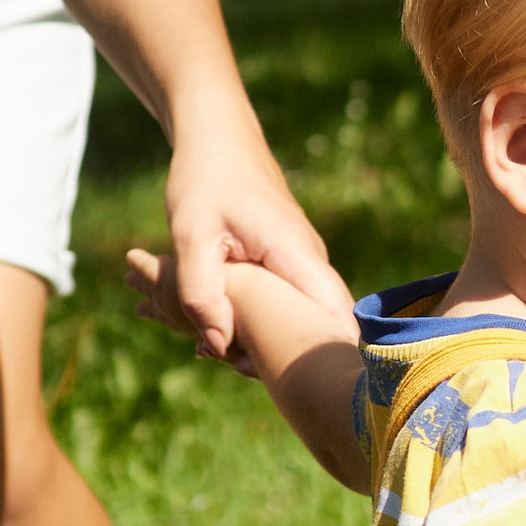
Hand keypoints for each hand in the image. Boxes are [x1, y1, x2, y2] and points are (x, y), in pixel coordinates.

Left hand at [131, 136, 348, 361]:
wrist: (219, 138)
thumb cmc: (204, 180)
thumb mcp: (191, 235)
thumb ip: (200, 291)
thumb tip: (216, 346)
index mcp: (297, 255)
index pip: (334, 317)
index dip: (325, 357)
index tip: (302, 387)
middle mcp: (311, 263)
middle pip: (319, 327)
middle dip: (290, 360)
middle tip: (241, 372)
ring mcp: (304, 264)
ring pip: (301, 319)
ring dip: (272, 344)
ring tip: (229, 359)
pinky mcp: (290, 265)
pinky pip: (288, 305)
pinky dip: (264, 324)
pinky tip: (227, 334)